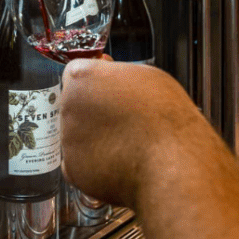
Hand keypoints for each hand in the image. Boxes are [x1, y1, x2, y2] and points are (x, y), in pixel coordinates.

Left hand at [61, 59, 204, 208]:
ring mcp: (68, 139)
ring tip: (126, 141)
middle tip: (122, 118)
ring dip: (95, 136)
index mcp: (83, 78)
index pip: (75, 73)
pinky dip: (95, 163)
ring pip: (77, 134)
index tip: (108, 90)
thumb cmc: (165, 119)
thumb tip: (106, 69)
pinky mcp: (73, 169)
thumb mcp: (145, 76)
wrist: (171, 163)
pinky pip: (80, 162)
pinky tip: (118, 160)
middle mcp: (69, 106)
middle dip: (93, 110)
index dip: (94, 82)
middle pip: (74, 104)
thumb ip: (116, 72)